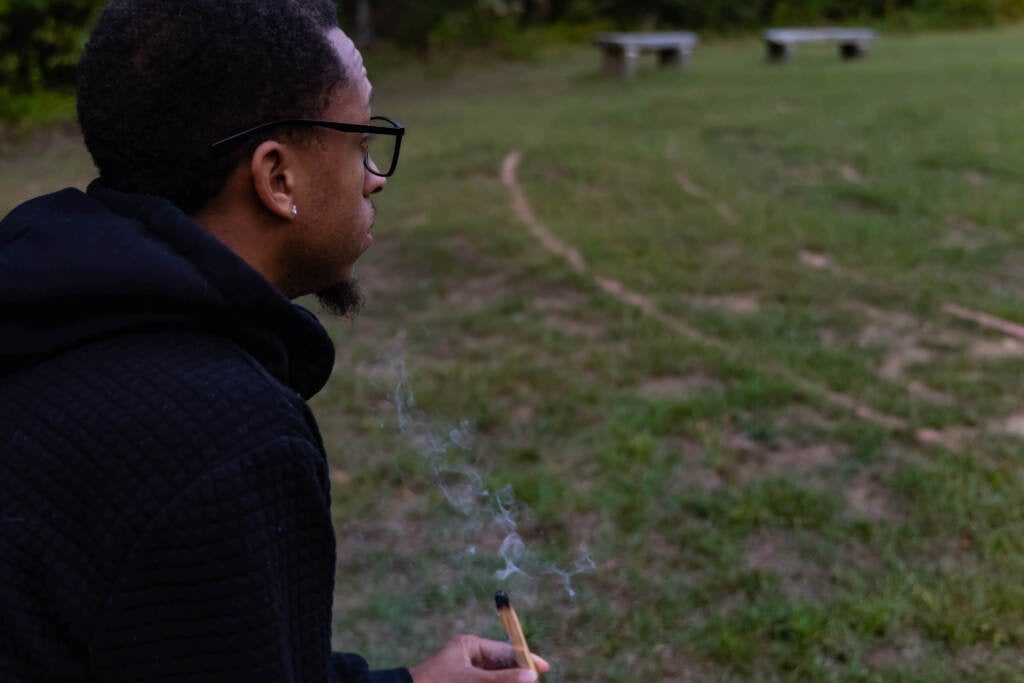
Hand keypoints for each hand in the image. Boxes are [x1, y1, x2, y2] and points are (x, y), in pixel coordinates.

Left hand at [409, 635, 550, 682]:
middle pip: (502, 666)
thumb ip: (502, 679)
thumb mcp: (471, 680)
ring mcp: (465, 675)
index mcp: (469, 646)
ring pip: (495, 678)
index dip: (525, 658)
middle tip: (533, 682)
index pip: (504, 650)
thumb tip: (531, 676)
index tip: (543, 667)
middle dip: (517, 676)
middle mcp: (469, 659)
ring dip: (508, 681)